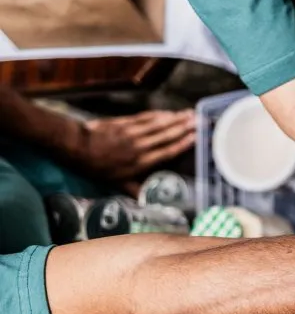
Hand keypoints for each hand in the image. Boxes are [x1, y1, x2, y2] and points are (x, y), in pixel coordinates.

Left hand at [70, 110, 196, 180]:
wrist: (76, 146)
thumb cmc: (97, 167)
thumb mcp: (116, 183)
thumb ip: (135, 189)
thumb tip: (149, 200)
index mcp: (140, 162)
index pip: (166, 151)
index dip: (182, 144)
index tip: (195, 137)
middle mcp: (139, 146)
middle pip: (166, 135)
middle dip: (184, 127)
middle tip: (199, 121)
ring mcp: (132, 132)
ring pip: (158, 124)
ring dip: (175, 118)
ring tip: (189, 114)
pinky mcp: (125, 122)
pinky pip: (146, 117)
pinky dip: (159, 114)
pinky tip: (168, 113)